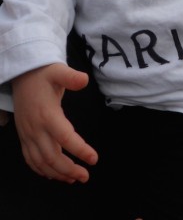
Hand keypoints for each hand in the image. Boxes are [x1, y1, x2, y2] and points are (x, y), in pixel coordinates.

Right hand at [12, 63, 97, 182]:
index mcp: (47, 114)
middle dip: (69, 169)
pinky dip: (41, 170)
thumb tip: (84, 80)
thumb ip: (71, 77)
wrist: (22, 75)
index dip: (80, 150)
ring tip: (74, 178)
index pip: (65, 137)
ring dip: (57, 173)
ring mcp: (28, 134)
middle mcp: (36, 128)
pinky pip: (30, 159)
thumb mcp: (58, 71)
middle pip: (52, 156)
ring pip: (41, 162)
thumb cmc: (43, 74)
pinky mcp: (24, 136)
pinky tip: (53, 174)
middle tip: (85, 176)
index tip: (94, 159)